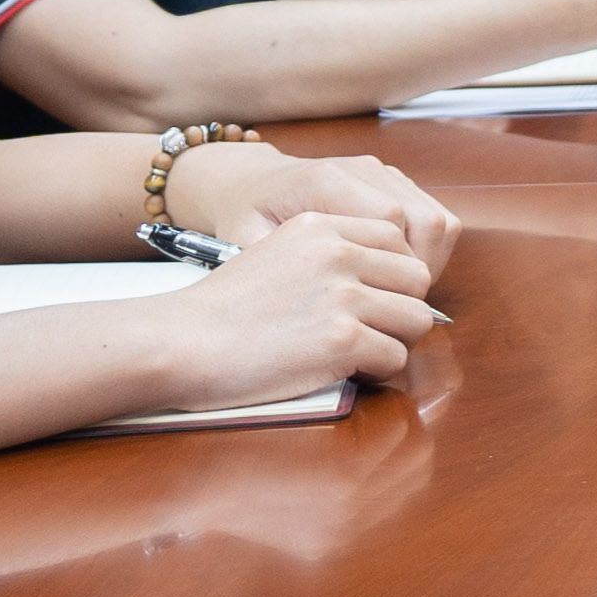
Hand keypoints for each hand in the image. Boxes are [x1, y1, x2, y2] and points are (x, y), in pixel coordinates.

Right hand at [166, 212, 441, 407]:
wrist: (179, 342)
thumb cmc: (222, 310)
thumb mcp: (275, 252)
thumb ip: (328, 255)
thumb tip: (380, 281)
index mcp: (323, 227)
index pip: (397, 240)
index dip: (392, 276)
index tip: (373, 300)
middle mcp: (339, 254)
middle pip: (417, 279)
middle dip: (401, 308)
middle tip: (371, 331)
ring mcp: (343, 296)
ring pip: (417, 318)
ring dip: (395, 340)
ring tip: (360, 352)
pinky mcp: (341, 339)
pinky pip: (395, 357)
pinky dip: (378, 370)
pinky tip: (345, 370)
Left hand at [170, 141, 464, 276]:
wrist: (253, 181)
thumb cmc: (247, 215)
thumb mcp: (244, 240)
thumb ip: (277, 264)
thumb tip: (316, 304)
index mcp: (328, 180)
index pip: (391, 220)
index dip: (399, 267)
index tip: (384, 304)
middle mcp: (365, 170)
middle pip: (427, 219)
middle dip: (423, 271)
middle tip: (399, 308)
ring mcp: (385, 173)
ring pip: (438, 219)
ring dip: (430, 262)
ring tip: (399, 295)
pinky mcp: (395, 183)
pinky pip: (432, 217)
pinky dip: (427, 251)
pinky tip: (397, 276)